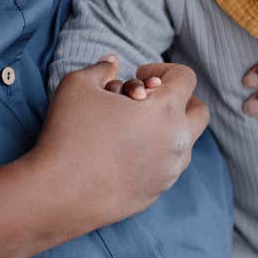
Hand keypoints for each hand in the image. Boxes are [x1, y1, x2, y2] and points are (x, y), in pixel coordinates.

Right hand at [36, 56, 208, 228]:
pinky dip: (155, 156)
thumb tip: (112, 62)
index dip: (163, 69)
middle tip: (150, 99)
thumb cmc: (68, 134)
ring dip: (168, 129)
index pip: (186, 78)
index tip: (139, 76)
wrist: (58, 194)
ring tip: (135, 126)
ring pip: (185, 143)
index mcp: (165, 111)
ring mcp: (169, 172)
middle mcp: (177, 142)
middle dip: (180, 99)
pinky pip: (167, 168)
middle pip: (200, 112)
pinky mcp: (156, 194)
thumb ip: (101, 67)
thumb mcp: (78, 85)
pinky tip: (125, 153)